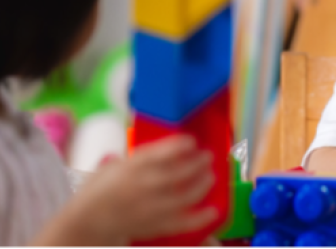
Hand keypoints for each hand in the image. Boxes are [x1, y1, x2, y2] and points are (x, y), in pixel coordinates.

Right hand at [67, 135, 217, 245]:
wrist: (87, 222)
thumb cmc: (101, 189)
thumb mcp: (114, 166)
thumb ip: (140, 157)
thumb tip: (169, 146)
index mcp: (130, 169)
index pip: (160, 154)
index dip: (179, 146)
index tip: (192, 141)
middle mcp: (141, 188)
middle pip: (178, 174)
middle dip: (198, 163)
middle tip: (208, 156)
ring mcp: (149, 210)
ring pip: (184, 197)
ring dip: (202, 185)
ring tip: (211, 176)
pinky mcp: (154, 227)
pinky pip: (182, 223)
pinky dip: (200, 218)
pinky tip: (214, 210)